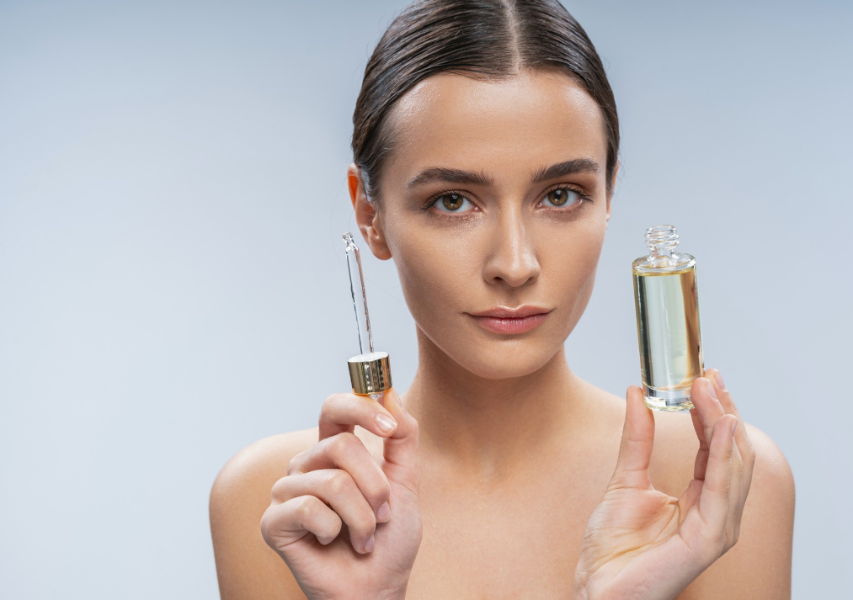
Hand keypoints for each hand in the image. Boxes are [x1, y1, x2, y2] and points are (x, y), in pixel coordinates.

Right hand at [260, 389, 421, 599]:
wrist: (379, 588)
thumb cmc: (388, 539)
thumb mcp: (405, 481)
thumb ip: (401, 437)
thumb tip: (389, 392)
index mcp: (332, 451)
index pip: (335, 408)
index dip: (361, 408)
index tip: (389, 426)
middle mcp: (306, 466)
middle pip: (341, 446)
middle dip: (375, 486)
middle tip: (382, 513)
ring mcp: (286, 492)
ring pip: (333, 482)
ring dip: (362, 517)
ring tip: (363, 536)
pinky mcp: (273, 522)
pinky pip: (310, 508)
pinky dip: (335, 531)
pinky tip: (333, 543)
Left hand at [574, 370, 754, 599]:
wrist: (598, 586)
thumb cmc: (613, 547)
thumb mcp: (625, 478)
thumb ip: (636, 438)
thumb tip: (637, 393)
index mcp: (699, 499)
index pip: (717, 448)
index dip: (712, 411)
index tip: (704, 377)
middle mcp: (715, 512)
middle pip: (732, 452)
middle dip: (723, 410)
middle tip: (708, 376)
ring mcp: (717, 527)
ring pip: (735, 466)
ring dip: (724, 423)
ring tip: (710, 390)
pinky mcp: (709, 540)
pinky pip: (723, 491)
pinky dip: (725, 456)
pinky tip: (721, 426)